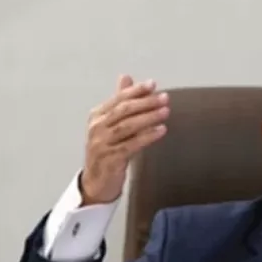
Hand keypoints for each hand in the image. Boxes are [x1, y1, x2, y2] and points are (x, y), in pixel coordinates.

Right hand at [80, 75, 169, 204]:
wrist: (96, 183)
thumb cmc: (106, 152)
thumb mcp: (110, 125)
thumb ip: (120, 102)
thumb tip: (127, 78)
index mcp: (96, 117)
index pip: (118, 99)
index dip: (136, 91)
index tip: (153, 84)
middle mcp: (97, 128)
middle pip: (123, 111)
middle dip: (146, 102)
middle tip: (164, 98)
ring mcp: (101, 144)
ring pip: (127, 126)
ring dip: (148, 117)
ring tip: (165, 112)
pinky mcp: (111, 159)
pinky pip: (131, 145)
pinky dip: (147, 136)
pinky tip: (161, 131)